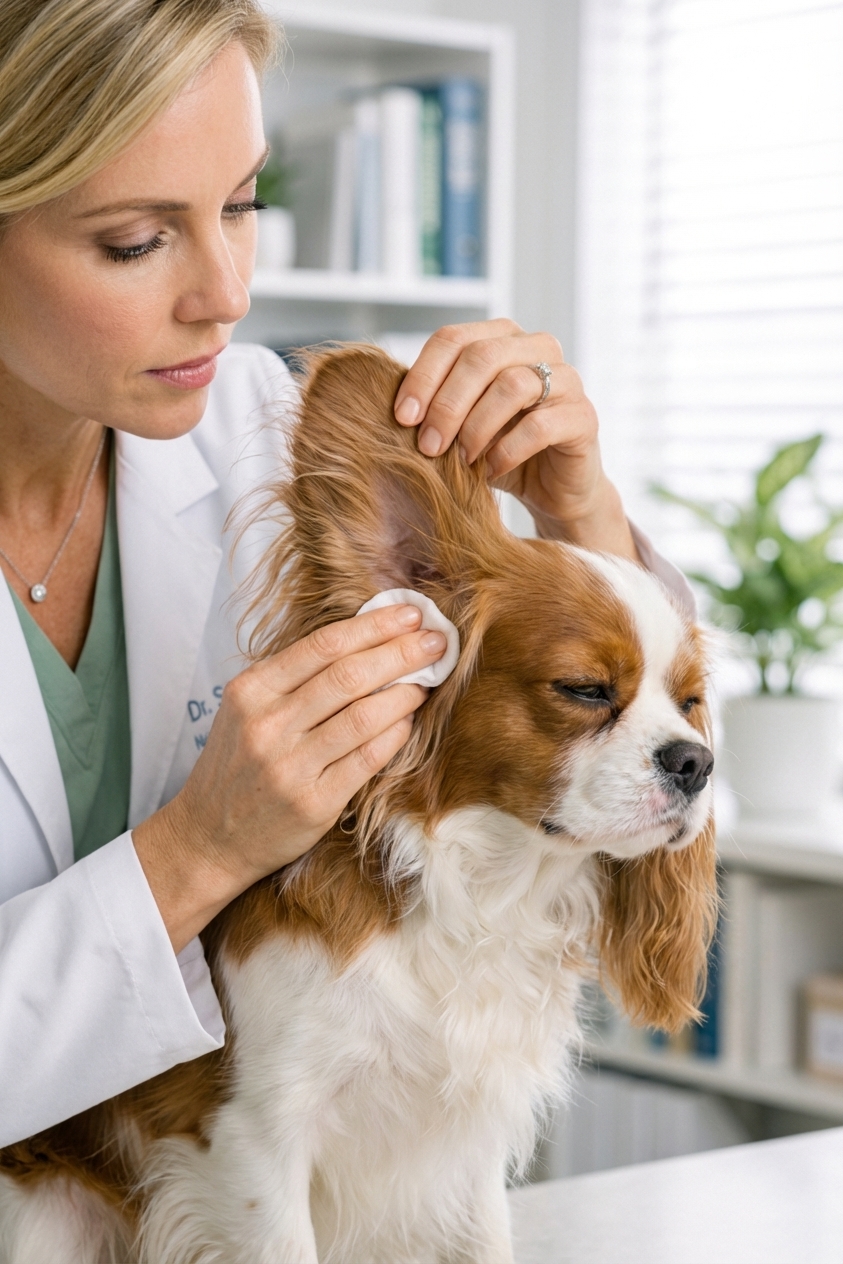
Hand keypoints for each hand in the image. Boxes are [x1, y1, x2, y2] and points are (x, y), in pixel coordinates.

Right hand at [133, 605, 446, 951]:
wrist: (210, 837)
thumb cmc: (239, 764)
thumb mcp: (248, 709)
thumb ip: (297, 677)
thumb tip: (369, 640)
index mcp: (251, 691)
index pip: (323, 646)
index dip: (374, 627)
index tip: (410, 615)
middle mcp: (267, 726)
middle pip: (348, 676)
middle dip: (401, 653)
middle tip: (437, 642)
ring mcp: (290, 767)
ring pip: (363, 717)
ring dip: (405, 694)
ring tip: (427, 681)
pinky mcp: (314, 803)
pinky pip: (367, 759)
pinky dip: (395, 735)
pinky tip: (408, 722)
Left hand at [393, 319, 636, 557]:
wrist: (552, 491)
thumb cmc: (497, 451)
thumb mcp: (459, 424)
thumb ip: (434, 404)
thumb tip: (387, 404)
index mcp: (501, 338)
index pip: (453, 339)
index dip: (423, 376)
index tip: (402, 417)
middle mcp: (537, 346)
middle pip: (481, 356)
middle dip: (446, 404)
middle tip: (428, 446)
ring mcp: (567, 378)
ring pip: (512, 385)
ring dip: (476, 428)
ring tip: (461, 460)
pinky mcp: (584, 416)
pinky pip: (541, 424)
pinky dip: (507, 450)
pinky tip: (490, 471)